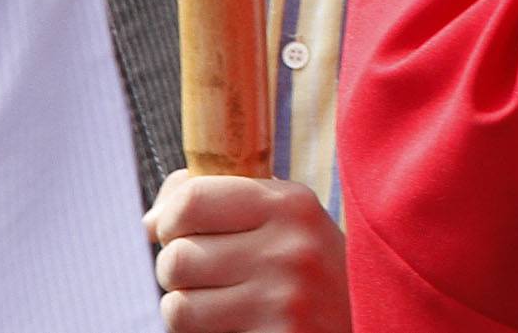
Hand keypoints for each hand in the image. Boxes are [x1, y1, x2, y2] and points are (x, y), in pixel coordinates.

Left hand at [145, 171, 350, 332]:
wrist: (365, 315)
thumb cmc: (309, 263)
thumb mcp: (284, 216)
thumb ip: (221, 198)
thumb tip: (152, 220)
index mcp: (290, 204)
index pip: (192, 200)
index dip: (171, 219)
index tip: (180, 230)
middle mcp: (289, 249)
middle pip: (176, 258)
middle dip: (177, 271)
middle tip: (203, 274)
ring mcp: (283, 303)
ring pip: (178, 308)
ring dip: (186, 309)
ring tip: (217, 304)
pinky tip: (235, 327)